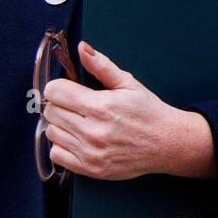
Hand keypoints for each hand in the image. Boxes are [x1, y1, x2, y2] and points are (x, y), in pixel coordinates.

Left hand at [40, 40, 215, 180]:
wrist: (167, 143)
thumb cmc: (148, 112)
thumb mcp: (128, 83)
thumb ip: (101, 65)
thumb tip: (82, 48)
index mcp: (101, 106)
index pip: (54, 92)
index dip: (60, 87)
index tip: (68, 88)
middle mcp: (93, 131)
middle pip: (51, 112)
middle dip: (60, 104)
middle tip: (76, 105)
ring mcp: (91, 153)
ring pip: (51, 133)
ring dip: (60, 125)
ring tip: (78, 121)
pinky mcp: (91, 169)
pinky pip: (57, 155)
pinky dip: (62, 145)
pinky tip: (77, 139)